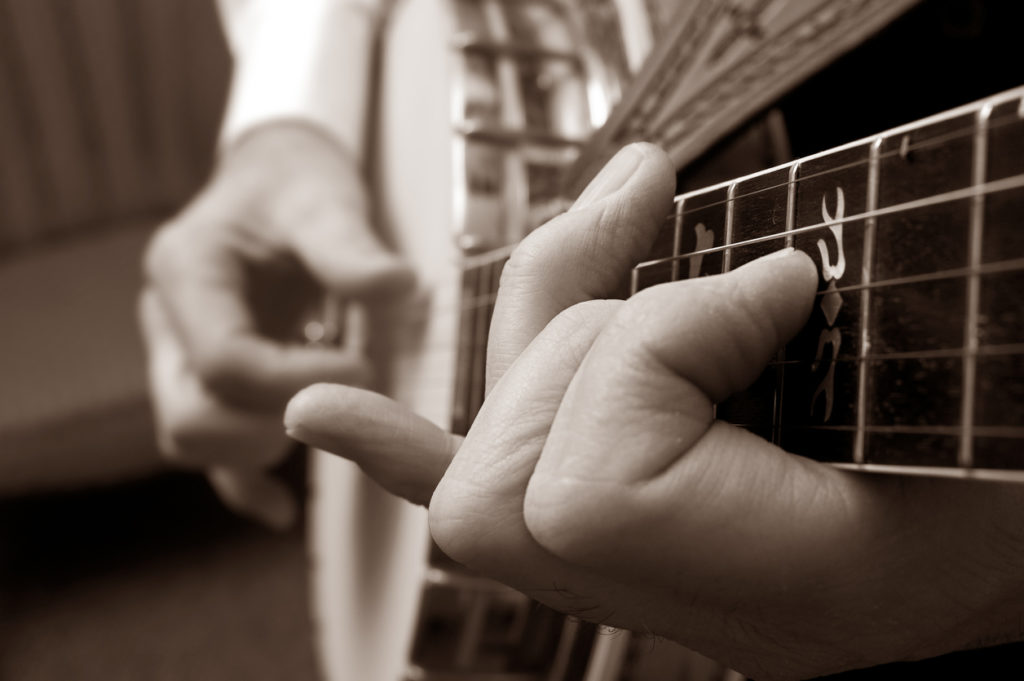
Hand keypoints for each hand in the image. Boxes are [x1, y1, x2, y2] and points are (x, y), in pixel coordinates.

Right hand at [141, 123, 412, 527]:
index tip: (364, 364)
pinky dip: (243, 481)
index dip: (296, 382)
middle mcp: (168, 320)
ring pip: (192, 440)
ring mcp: (179, 356)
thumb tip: (397, 285)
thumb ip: (350, 245)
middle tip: (347, 405)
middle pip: (190, 417)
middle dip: (271, 427)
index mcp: (187, 270)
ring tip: (332, 423)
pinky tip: (283, 509)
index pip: (223, 362)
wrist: (274, 181)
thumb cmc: (296, 184)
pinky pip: (208, 450)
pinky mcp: (206, 383)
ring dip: (258, 450)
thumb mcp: (324, 198)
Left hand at [284, 143, 1023, 678]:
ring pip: (485, 456)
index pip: (592, 488)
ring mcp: (642, 568)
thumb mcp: (964, 391)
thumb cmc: (1008, 482)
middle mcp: (681, 599)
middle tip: (731, 291)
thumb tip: (757, 274)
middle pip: (513, 464)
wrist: (1004, 553)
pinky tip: (330, 415)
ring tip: (627, 227)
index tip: (783, 289)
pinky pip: (479, 497)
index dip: (666, 347)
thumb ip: (862, 330)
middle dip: (602, 338)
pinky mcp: (626, 527)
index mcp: (778, 594)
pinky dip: (402, 449)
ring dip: (554, 331)